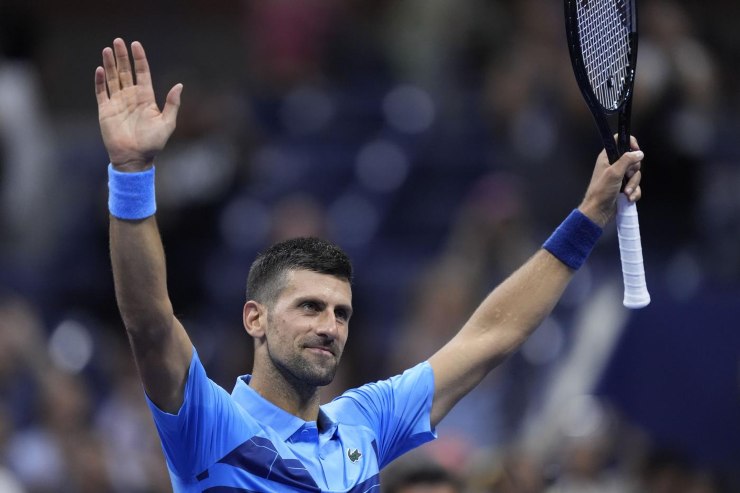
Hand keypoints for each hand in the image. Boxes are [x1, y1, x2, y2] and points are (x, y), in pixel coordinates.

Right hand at [95, 38, 181, 170]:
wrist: (135, 158)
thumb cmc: (153, 143)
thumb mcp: (167, 123)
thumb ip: (172, 104)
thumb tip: (180, 85)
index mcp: (146, 98)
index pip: (142, 73)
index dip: (139, 59)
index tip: (136, 44)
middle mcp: (131, 97)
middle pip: (125, 71)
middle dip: (122, 56)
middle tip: (118, 41)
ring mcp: (117, 102)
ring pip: (112, 78)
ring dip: (110, 64)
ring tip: (108, 49)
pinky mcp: (105, 110)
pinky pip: (101, 92)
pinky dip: (100, 81)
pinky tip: (100, 69)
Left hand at [579, 136, 642, 226]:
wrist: (599, 212)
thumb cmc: (601, 191)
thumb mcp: (614, 172)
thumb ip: (627, 160)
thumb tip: (639, 153)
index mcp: (607, 158)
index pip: (619, 141)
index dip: (630, 143)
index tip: (636, 150)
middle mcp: (614, 166)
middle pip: (633, 160)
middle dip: (633, 171)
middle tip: (627, 176)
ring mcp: (620, 178)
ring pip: (636, 175)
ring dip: (633, 185)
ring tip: (625, 193)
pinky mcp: (624, 188)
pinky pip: (636, 186)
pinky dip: (634, 193)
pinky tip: (628, 198)